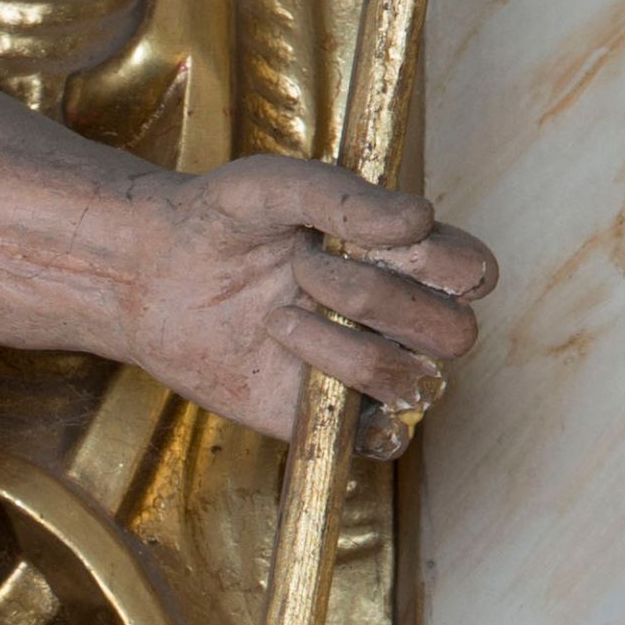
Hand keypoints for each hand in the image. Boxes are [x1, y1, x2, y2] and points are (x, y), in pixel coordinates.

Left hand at [113, 153, 495, 455]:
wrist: (152, 274)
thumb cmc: (222, 219)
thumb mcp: (275, 185)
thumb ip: (345, 196)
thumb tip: (418, 218)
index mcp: (405, 256)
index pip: (473, 272)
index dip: (438, 264)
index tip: (370, 239)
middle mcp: (398, 316)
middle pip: (455, 333)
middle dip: (380, 300)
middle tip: (304, 270)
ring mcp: (367, 368)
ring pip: (413, 382)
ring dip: (343, 346)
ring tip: (275, 315)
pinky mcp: (331, 416)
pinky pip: (384, 439)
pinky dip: (357, 413)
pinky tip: (301, 372)